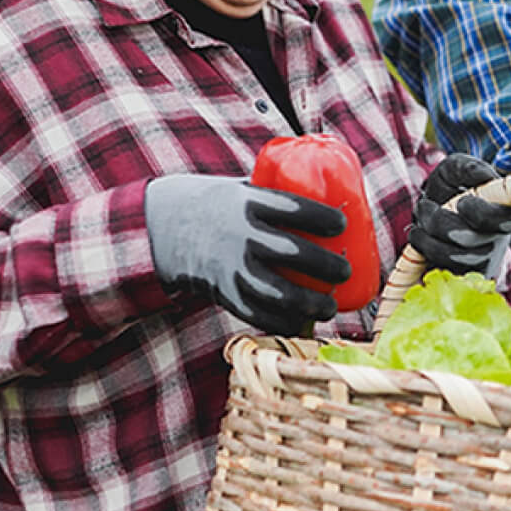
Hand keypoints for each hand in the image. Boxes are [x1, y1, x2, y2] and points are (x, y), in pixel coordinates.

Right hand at [145, 174, 346, 333]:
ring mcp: (231, 267)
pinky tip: (302, 321)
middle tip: (345, 270)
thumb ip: (280, 195)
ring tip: (329, 306)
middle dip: (327, 266)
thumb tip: (336, 196)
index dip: (323, 217)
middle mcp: (240, 235)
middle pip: (292, 253)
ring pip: (278, 293)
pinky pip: (258, 315)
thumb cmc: (222, 205)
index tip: (343, 224)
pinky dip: (284, 322)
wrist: (165, 227)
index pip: (294, 208)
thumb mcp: (244, 188)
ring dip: (310, 303)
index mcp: (248, 202)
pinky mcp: (224, 294)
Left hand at [407, 154, 510, 276]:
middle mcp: (496, 241)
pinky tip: (419, 237)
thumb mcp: (457, 169)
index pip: (506, 221)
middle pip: (472, 242)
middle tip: (424, 205)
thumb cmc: (450, 187)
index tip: (462, 202)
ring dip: (427, 237)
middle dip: (440, 223)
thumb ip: (470, 169)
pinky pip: (442, 272)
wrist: (433, 209)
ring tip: (418, 222)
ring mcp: (479, 262)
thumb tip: (485, 177)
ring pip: (453, 258)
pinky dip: (424, 252)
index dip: (483, 215)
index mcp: (504, 214)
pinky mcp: (460, 276)